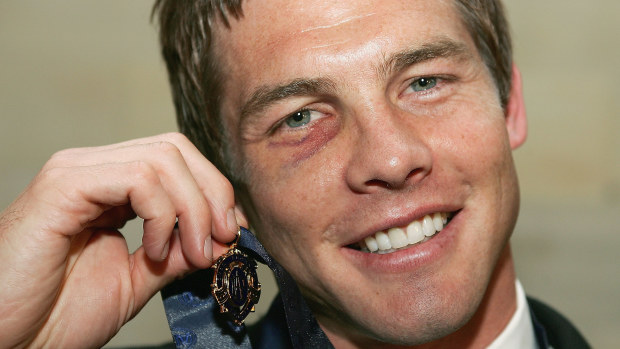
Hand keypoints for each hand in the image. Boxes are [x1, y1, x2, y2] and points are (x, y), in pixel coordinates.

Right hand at [0, 133, 243, 347]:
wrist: (10, 342)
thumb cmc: (58, 314)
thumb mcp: (139, 278)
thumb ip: (180, 252)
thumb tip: (224, 235)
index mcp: (111, 187)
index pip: (178, 159)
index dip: (215, 191)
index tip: (232, 232)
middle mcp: (94, 168)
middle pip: (176, 148)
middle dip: (212, 194)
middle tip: (221, 239)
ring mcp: (77, 172)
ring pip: (163, 157)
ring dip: (192, 209)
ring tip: (189, 253)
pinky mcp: (63, 186)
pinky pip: (137, 177)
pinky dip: (162, 214)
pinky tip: (154, 250)